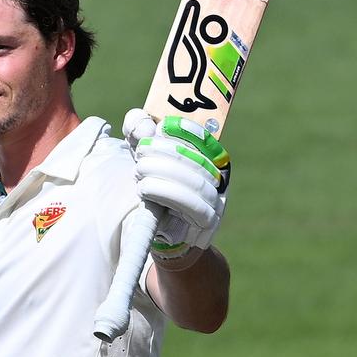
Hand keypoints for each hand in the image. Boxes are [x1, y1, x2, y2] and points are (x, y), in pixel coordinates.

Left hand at [123, 109, 229, 262]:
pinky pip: (192, 204)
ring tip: (139, 171)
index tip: (161, 126)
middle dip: (165, 152)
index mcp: (208, 156)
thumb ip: (138, 132)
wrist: (162, 233)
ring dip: (162, 172)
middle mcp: (218, 176)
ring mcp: (216, 199)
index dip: (186, 130)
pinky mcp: (207, 221)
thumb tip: (143, 123)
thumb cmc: (154, 187)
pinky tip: (145, 188)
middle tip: (140, 153)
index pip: (205, 138)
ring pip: (195, 181)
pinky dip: (166, 192)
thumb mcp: (143, 155)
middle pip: (197, 159)